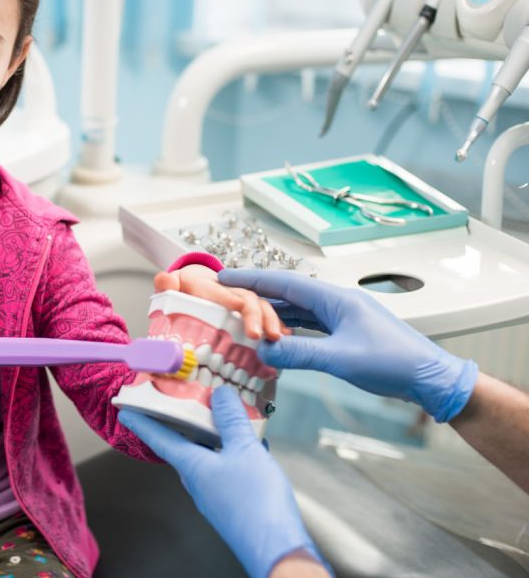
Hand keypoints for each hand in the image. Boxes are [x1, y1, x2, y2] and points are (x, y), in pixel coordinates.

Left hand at [119, 386, 322, 577]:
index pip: (159, 439)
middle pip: (182, 447)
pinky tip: (251, 447)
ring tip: (222, 419)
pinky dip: (233, 454)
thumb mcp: (245, 450)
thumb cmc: (255, 501)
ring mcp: (214, 495)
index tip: (124, 410)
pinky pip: (226, 471)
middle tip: (178, 405)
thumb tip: (218, 393)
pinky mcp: (232, 504)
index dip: (142, 422)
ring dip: (212, 438)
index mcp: (192, 466)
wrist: (276, 548)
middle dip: (180, 426)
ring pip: (207, 458)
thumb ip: (231, 420)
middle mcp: (197, 481)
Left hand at [155, 265, 286, 340]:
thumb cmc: (184, 292)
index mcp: (207, 283)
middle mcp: (230, 289)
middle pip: (246, 297)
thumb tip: (164, 278)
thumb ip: (167, 285)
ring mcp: (243, 300)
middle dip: (254, 314)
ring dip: (270, 321)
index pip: (217, 288)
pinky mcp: (251, 314)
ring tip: (275, 338)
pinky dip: (276, 328)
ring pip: (262, 307)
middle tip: (256, 334)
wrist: (194, 288)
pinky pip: (267, 318)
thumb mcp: (173, 288)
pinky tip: (283, 341)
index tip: (237, 306)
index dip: (226, 297)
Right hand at [218, 269, 478, 422]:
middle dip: (257, 293)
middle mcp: (338, 302)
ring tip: (244, 315)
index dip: (251, 278)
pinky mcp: (348, 332)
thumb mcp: (340, 359)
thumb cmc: (393, 363)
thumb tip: (262, 349)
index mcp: (335, 299)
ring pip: (299, 309)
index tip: (224, 277)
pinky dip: (290, 327)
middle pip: (289, 293)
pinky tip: (277, 335)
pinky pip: (311, 324)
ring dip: (273, 312)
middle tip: (228, 296)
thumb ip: (299, 353)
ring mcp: (344, 316)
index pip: (284, 283)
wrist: (430, 378)